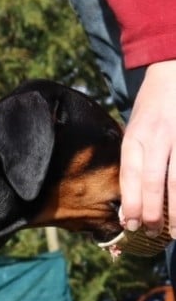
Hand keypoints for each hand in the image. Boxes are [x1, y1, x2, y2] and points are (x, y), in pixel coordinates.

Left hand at [119, 60, 175, 237]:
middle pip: (155, 182)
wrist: (174, 68)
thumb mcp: (133, 128)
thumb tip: (130, 198)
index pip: (131, 178)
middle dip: (153, 212)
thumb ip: (133, 159)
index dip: (131, 204)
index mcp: (136, 137)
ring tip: (175, 230)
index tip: (129, 225)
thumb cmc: (153, 106)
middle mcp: (158, 136)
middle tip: (152, 232)